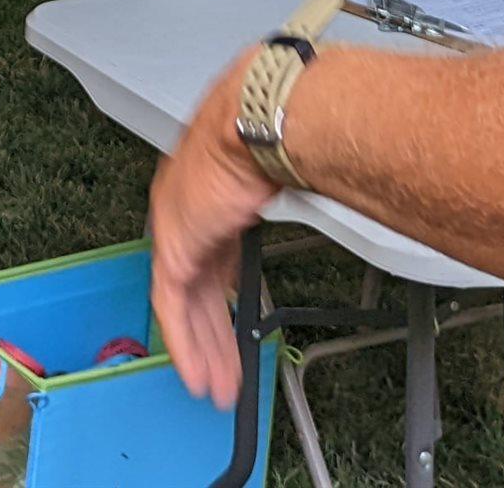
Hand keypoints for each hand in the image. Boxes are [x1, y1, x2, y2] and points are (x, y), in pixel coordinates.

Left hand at [147, 61, 278, 410]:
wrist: (259, 119)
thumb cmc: (278, 130)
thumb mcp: (290, 176)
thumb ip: (297, 198)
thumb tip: (330, 199)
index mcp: (214, 201)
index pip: (213, 266)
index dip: (222, 303)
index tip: (232, 331)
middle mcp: (189, 217)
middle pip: (200, 294)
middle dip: (214, 338)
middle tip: (223, 372)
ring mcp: (177, 232)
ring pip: (185, 309)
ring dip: (202, 350)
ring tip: (214, 386)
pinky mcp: (174, 247)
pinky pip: (173, 309)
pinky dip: (185, 343)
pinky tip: (195, 370)